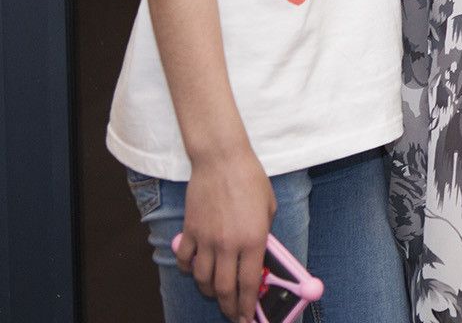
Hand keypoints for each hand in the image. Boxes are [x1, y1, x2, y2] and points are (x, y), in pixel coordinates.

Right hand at [177, 151, 274, 322]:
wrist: (222, 160)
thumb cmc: (251, 180)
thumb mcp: (269, 209)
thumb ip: (263, 236)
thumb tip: (258, 258)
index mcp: (253, 240)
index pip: (249, 284)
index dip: (248, 306)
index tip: (248, 318)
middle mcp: (228, 245)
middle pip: (223, 289)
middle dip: (229, 307)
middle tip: (233, 314)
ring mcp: (206, 240)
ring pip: (202, 279)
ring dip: (209, 291)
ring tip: (217, 293)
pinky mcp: (189, 232)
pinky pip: (185, 261)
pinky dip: (190, 270)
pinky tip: (196, 270)